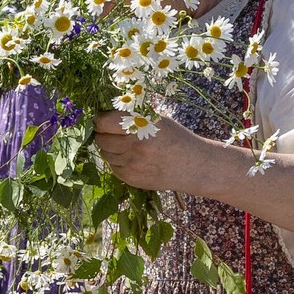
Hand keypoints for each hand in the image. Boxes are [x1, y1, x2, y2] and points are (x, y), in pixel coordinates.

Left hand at [91, 112, 211, 192]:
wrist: (193, 166)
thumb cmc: (175, 138)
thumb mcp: (157, 120)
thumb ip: (131, 117)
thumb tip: (104, 114)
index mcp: (140, 127)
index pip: (103, 123)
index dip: (100, 120)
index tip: (102, 119)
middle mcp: (133, 146)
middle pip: (100, 139)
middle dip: (104, 134)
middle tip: (113, 132)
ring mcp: (130, 165)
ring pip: (105, 154)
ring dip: (110, 149)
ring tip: (127, 145)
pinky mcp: (130, 178)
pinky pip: (113, 167)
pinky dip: (118, 162)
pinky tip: (133, 158)